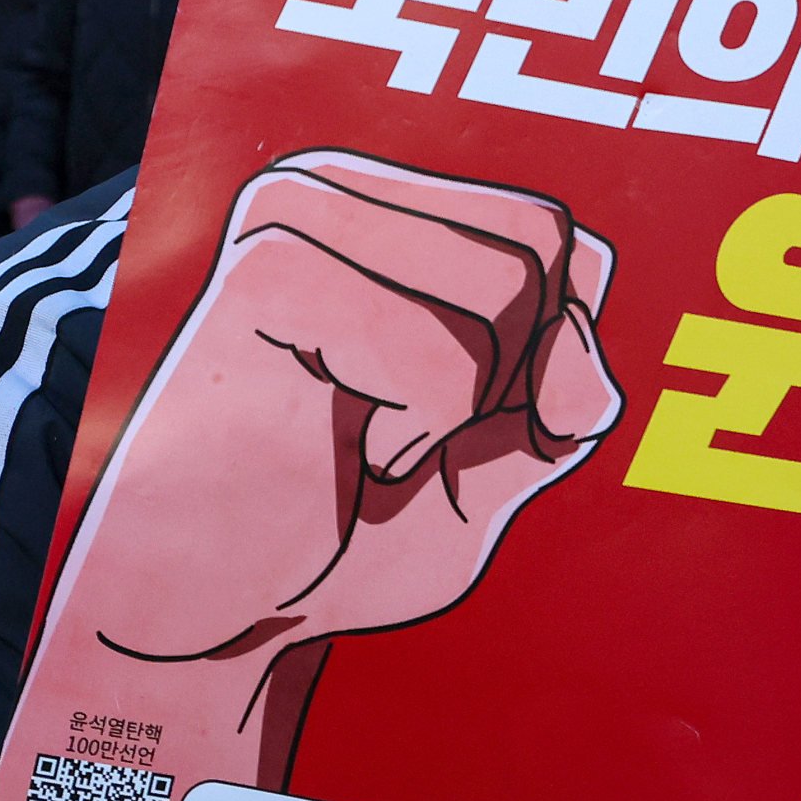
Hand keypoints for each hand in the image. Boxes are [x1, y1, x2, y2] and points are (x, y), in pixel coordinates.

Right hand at [0, 153, 620, 797]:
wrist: (219, 617)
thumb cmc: (344, 533)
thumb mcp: (495, 457)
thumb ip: (563, 391)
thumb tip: (582, 350)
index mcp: (380, 204)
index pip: (555, 236)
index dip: (546, 357)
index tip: (451, 420)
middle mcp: (332, 183)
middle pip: (541, 249)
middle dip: (507, 381)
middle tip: (399, 434)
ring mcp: (294, 214)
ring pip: (504, 293)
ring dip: (457, 411)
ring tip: (363, 438)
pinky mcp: (269, 271)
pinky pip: (442, 355)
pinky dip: (414, 435)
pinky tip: (336, 452)